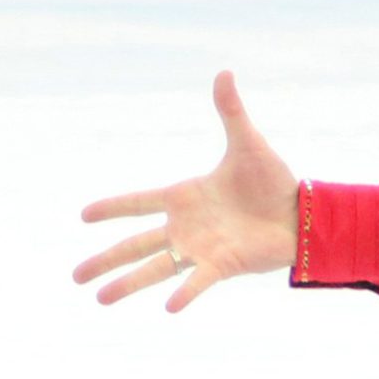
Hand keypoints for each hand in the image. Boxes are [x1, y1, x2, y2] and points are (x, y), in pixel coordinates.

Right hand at [73, 70, 299, 312]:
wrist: (303, 212)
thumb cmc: (274, 181)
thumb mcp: (248, 143)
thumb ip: (230, 111)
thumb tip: (224, 72)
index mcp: (184, 196)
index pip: (138, 202)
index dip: (111, 208)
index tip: (83, 217)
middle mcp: (185, 226)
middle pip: (135, 244)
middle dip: (105, 259)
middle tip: (74, 276)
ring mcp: (201, 248)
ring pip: (156, 268)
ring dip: (129, 283)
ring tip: (101, 299)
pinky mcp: (223, 266)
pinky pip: (198, 281)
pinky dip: (185, 292)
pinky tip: (167, 307)